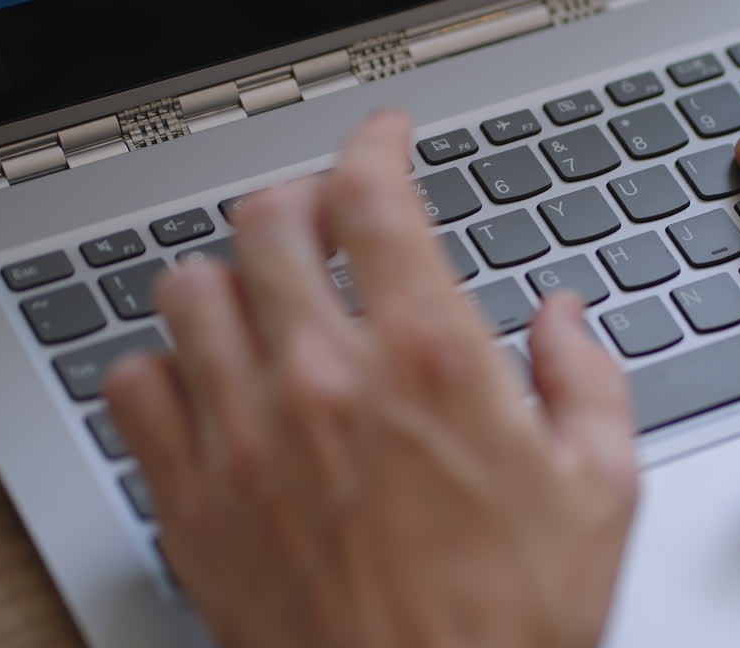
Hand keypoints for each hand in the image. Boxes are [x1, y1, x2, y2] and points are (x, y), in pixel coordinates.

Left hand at [104, 112, 637, 647]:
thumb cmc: (512, 623)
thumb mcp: (602, 488)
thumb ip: (589, 378)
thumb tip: (564, 318)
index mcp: (431, 362)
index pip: (375, 196)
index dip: (376, 142)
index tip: (383, 139)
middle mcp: (326, 381)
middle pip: (269, 221)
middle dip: (302, 200)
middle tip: (326, 220)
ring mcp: (246, 437)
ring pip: (190, 290)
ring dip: (231, 277)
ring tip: (264, 298)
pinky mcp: (193, 502)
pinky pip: (137, 387)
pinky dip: (165, 367)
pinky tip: (207, 385)